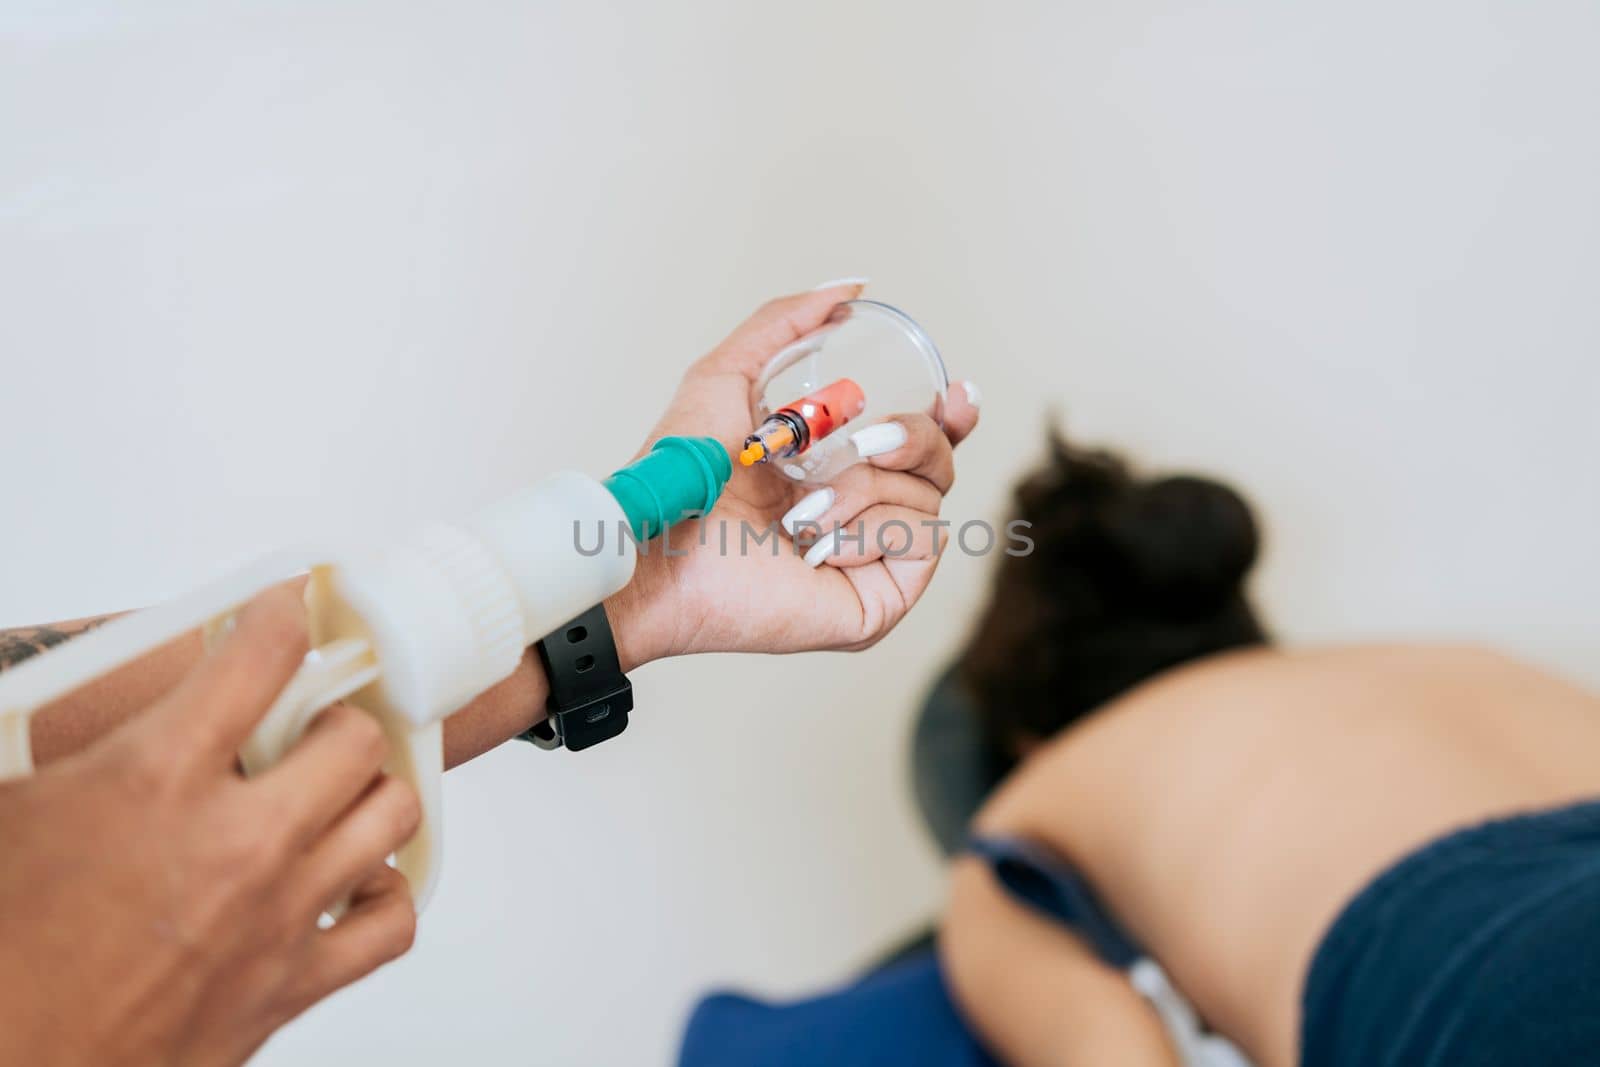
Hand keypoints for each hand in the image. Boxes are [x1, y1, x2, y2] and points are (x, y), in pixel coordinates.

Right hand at [0, 588, 420, 1066]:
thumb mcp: (17, 806)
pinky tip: (354, 882)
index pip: (256, 659)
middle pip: (351, 738)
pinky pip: (390, 926)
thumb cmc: (2, 955)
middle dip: (333, 718)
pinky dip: (386, 896)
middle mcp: (233, 842)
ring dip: (368, 793)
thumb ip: (66, 740)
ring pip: (388, 817)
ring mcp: (275, 915)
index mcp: (153, 781)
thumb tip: (56, 690)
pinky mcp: (292, 985)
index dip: (280, 615)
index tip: (286, 610)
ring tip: (335, 792)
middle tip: (307, 725)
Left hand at [609, 283, 980, 666]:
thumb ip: (783, 323)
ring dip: (863, 489)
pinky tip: (817, 545)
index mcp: (837, 470)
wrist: (658, 551)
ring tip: (800, 510)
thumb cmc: (680, 478)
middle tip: (863, 441)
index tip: (958, 391)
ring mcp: (871, 562)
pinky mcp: (878, 603)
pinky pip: (920, 544)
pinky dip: (869, 531)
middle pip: (942, 464)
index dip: (952, 417)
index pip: (922, 443)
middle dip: (915, 438)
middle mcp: (863, 517)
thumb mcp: (725, 376)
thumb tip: (848, 289)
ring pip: (930, 500)